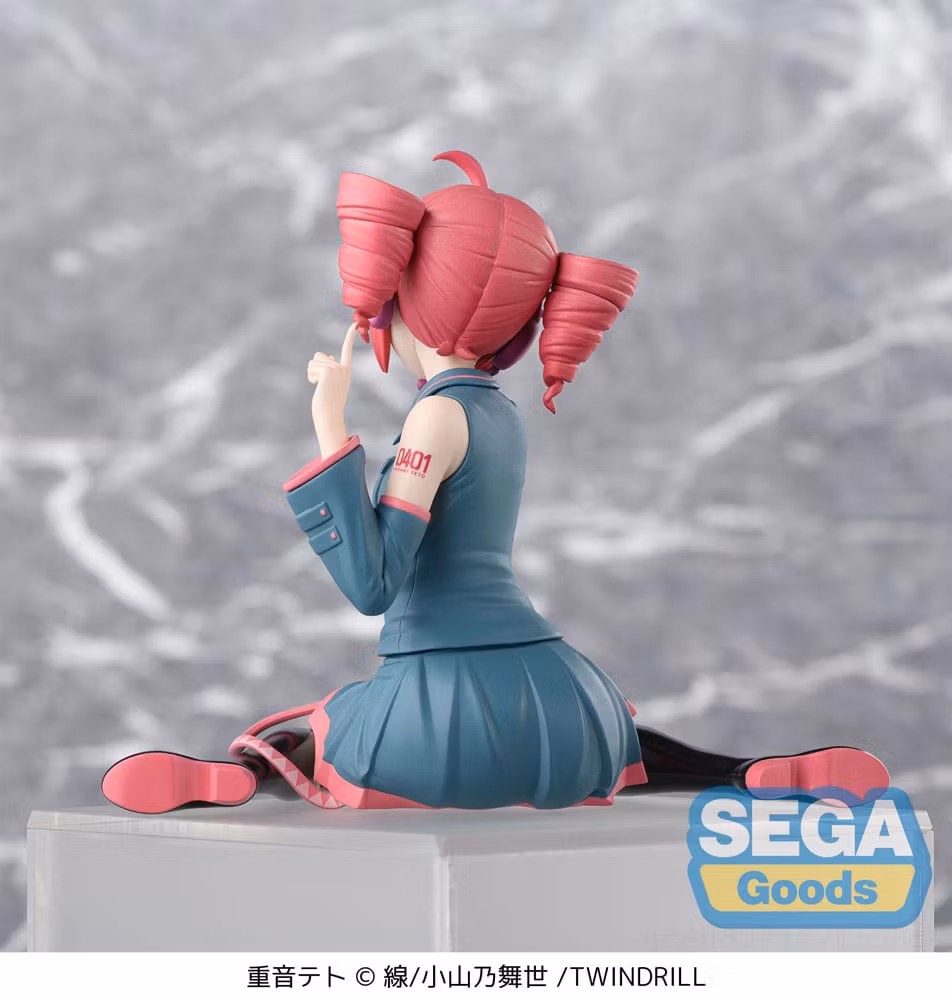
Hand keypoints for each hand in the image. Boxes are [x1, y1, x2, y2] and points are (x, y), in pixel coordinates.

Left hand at [308, 322, 358, 452]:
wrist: (329, 416)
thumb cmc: (327, 405)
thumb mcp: (330, 383)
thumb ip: (329, 368)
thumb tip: (325, 354)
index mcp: (345, 371)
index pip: (346, 350)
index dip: (350, 336)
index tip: (355, 324)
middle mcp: (343, 368)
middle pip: (319, 355)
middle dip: (315, 368)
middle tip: (322, 386)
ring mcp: (336, 369)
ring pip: (313, 361)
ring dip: (312, 373)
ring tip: (320, 388)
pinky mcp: (328, 371)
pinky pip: (311, 368)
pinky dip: (311, 377)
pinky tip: (318, 388)